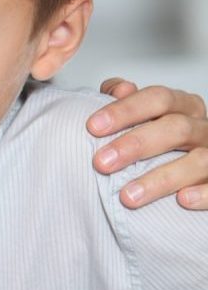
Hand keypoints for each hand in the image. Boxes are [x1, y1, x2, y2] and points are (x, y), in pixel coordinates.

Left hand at [87, 78, 207, 208]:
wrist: (190, 167)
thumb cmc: (160, 140)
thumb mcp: (144, 116)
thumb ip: (127, 101)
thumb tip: (120, 89)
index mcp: (183, 106)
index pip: (157, 99)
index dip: (125, 110)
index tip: (93, 127)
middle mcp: (202, 128)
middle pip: (176, 128)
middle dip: (136, 144)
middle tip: (102, 162)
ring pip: (198, 161)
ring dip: (161, 179)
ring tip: (127, 196)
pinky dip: (203, 194)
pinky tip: (182, 200)